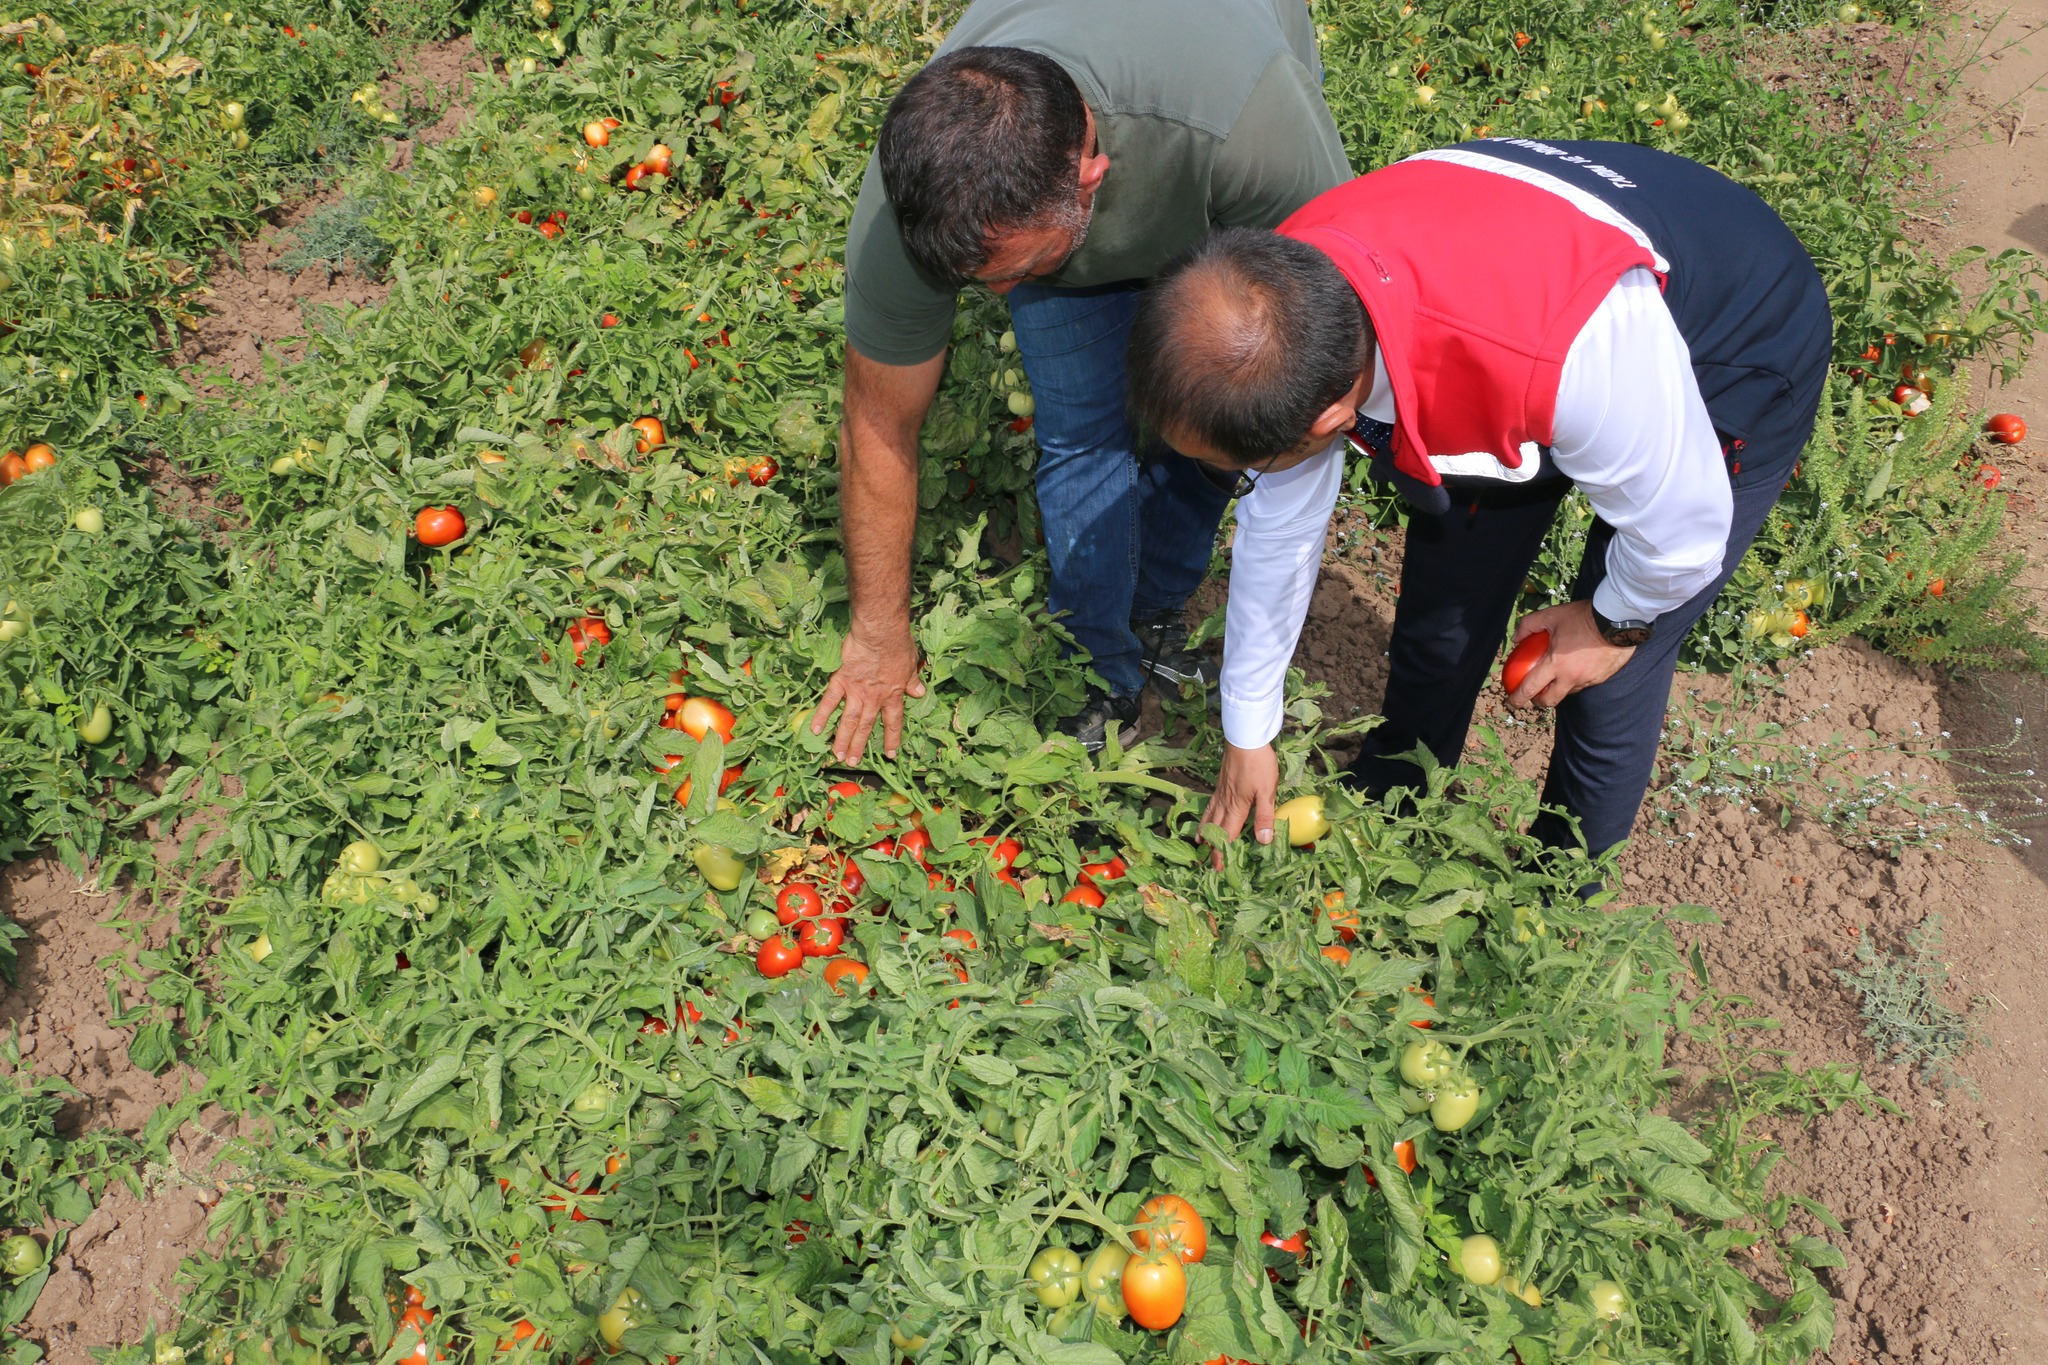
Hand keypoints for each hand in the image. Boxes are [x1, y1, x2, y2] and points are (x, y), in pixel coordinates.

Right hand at [811, 624, 925, 762]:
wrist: (881, 634)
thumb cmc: (898, 646)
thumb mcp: (911, 666)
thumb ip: (912, 682)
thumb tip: (919, 692)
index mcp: (893, 696)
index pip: (893, 723)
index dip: (892, 739)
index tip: (890, 754)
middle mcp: (874, 699)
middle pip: (866, 727)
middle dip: (859, 747)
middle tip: (851, 763)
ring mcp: (856, 692)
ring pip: (848, 721)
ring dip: (842, 740)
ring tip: (837, 755)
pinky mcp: (841, 681)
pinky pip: (829, 701)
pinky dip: (822, 716)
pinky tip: (816, 730)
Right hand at [1201, 742, 1278, 866]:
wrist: (1245, 738)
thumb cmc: (1258, 764)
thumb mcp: (1266, 791)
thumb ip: (1264, 816)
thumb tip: (1263, 841)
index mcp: (1237, 807)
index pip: (1227, 835)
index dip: (1222, 853)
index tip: (1218, 869)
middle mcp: (1225, 802)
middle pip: (1216, 829)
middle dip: (1214, 848)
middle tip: (1210, 864)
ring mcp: (1221, 792)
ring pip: (1210, 816)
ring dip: (1206, 832)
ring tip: (1201, 843)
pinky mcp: (1221, 783)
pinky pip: (1210, 804)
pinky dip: (1206, 814)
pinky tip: (1207, 814)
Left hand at [1505, 600, 1635, 708]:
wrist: (1618, 620)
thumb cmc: (1583, 617)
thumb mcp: (1552, 615)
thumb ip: (1529, 625)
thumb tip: (1516, 639)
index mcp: (1556, 664)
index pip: (1531, 688)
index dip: (1518, 698)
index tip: (1511, 702)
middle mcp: (1571, 677)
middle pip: (1549, 700)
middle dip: (1538, 701)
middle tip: (1533, 694)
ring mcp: (1588, 680)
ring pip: (1567, 693)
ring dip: (1558, 689)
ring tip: (1555, 677)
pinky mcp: (1601, 678)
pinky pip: (1583, 685)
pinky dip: (1574, 681)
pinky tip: (1574, 669)